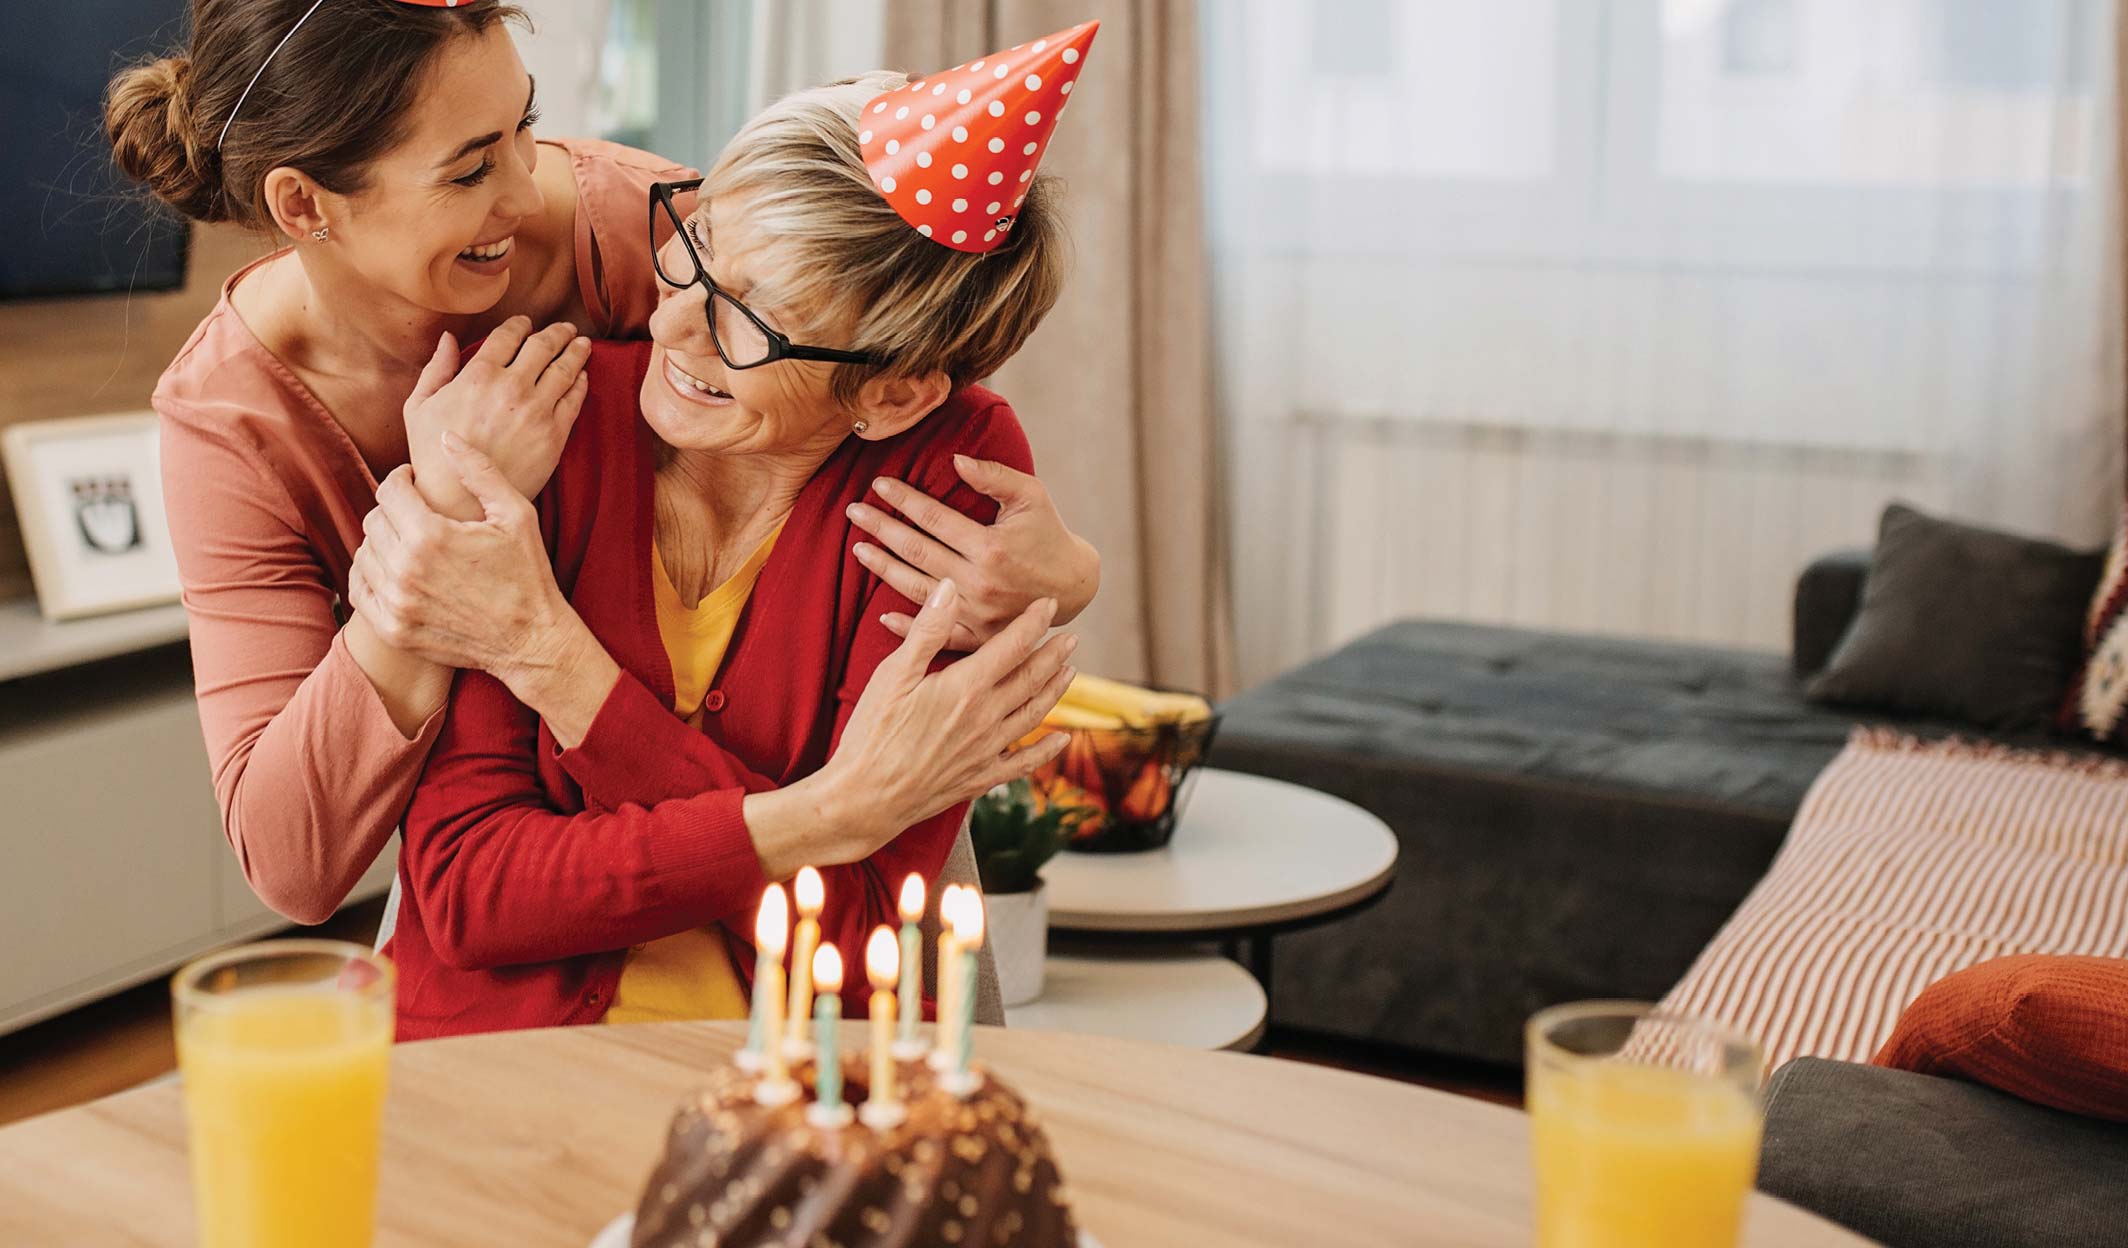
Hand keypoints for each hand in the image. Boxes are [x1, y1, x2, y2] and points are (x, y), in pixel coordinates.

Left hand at [348, 435, 574, 676]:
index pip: (390, 490)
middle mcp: (405, 569)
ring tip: (409, 539)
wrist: (532, 642)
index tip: (415, 481)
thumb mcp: (516, 515)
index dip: (402, 478)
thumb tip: (446, 437)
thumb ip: (479, 472)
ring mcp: (396, 603)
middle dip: (393, 508)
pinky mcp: (392, 629)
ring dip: (383, 540)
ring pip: (364, 552)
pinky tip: (393, 568)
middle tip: (416, 511)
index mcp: (431, 536)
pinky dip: (369, 573)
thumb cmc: (528, 575)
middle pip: (373, 519)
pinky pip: (358, 589)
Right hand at [401, 317, 591, 520]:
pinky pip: (574, 400)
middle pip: (543, 346)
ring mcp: (536, 410)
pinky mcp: (554, 434)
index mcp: (477, 375)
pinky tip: (582, 376)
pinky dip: (580, 382)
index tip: (527, 323)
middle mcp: (511, 388)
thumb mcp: (419, 407)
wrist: (461, 499)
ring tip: (582, 343)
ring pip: (565, 369)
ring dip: (576, 351)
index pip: (509, 336)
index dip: (521, 325)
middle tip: (566, 329)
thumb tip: (447, 338)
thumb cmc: (432, 454)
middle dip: (557, 333)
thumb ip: (437, 369)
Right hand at [803, 581, 1076, 865]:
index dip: (1034, 622)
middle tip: (1072, 638)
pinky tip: (1062, 739)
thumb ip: (927, 630)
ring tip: (1070, 673)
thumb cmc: (872, 733)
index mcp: (967, 688)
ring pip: (1033, 715)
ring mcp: (987, 751)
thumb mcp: (893, 674)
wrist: (866, 798)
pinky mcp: (980, 778)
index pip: (1012, 646)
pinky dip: (1046, 750)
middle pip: (1031, 679)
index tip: (1050, 604)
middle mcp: (986, 718)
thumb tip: (950, 588)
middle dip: (1053, 655)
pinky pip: (1023, 762)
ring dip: (1054, 691)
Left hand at [847, 455, 1099, 648]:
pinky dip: (907, 628)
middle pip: (917, 552)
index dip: (904, 499)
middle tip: (853, 512)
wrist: (1074, 587)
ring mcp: (977, 614)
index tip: (878, 485)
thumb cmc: (1049, 534)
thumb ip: (994, 476)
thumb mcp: (1031, 497)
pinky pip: (937, 636)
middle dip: (881, 529)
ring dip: (883, 569)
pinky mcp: (979, 638)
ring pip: (917, 590)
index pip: (934, 518)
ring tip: (858, 550)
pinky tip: (881, 616)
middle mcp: (979, 583)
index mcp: (991, 548)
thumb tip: (955, 460)